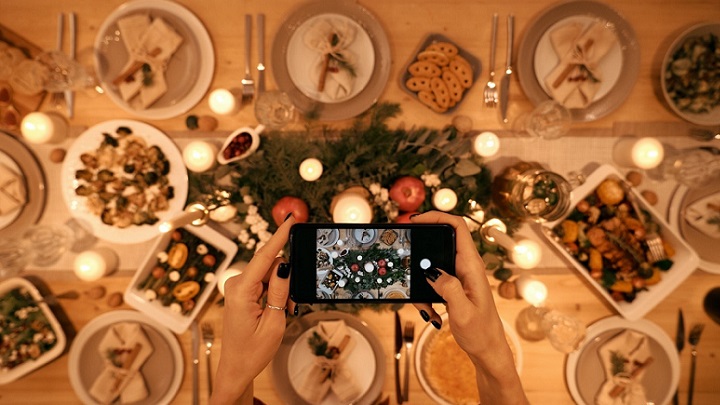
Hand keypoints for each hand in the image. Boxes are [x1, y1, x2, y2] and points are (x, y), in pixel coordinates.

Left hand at [211, 215, 295, 404]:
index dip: (279, 237)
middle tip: (291, 306)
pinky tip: (276, 309)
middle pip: (270, 266)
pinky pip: (264, 282)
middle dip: (286, 280)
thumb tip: (285, 265)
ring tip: (282, 313)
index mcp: (241, 292)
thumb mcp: (274, 323)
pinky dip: (275, 292)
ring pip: (269, 274)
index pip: (264, 257)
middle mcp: (236, 285)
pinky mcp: (240, 292)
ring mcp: (237, 288)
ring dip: (281, 290)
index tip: (289, 220)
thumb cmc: (252, 351)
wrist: (236, 368)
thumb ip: (280, 291)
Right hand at [410, 211, 527, 404]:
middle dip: (421, 250)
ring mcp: (459, 275)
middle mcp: (466, 266)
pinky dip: (425, 296)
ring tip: (425, 308)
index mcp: (472, 266)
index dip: (437, 217)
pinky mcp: (453, 286)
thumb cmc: (481, 332)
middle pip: (440, 241)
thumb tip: (431, 271)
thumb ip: (449, 288)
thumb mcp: (463, 312)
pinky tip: (431, 314)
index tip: (416, 220)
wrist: (487, 350)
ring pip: (431, 266)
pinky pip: (432, 282)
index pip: (458, 227)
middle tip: (406, 258)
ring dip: (421, 283)